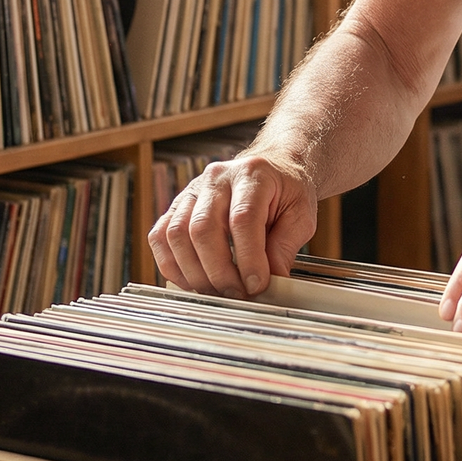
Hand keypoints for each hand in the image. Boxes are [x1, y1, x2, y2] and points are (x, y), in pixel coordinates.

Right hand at [148, 154, 314, 297]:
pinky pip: (160, 237)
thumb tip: (272, 282)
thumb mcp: (301, 214)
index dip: (248, 258)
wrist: (272, 166)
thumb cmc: (286, 190)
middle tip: (238, 294)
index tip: (256, 285)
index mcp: (252, 175)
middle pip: (203, 228)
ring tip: (218, 291)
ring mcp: (192, 190)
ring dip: (195, 273)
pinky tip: (194, 281)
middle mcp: (217, 179)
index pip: (243, 219)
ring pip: (176, 234)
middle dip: (219, 271)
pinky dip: (172, 265)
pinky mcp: (177, 206)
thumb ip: (286, 246)